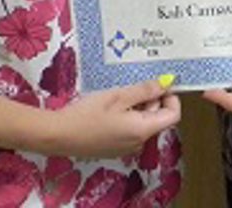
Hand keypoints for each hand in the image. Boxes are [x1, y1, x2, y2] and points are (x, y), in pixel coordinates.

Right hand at [56, 79, 180, 156]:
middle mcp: (138, 143)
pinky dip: (127, 116)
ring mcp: (126, 148)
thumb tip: (166, 83)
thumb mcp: (118, 96)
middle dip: (152, 100)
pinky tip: (110, 107)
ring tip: (119, 94)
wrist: (59, 136)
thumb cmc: (87, 114)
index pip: (173, 115)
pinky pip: (130, 130)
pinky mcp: (114, 148)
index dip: (171, 97)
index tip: (160, 83)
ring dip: (138, 107)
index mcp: (143, 130)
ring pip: (143, 123)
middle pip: (158, 119)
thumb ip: (144, 90)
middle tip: (134, 84)